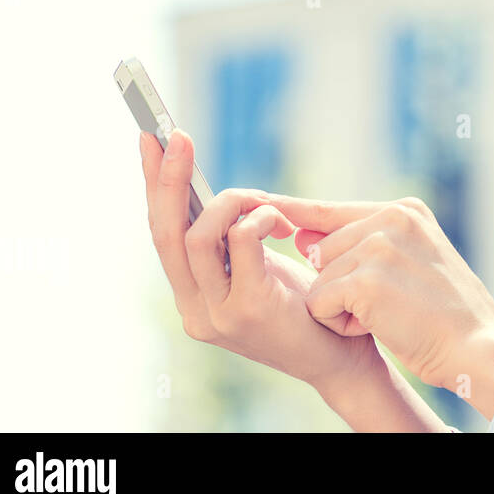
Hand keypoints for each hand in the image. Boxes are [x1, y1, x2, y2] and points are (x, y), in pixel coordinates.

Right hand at [140, 129, 383, 390]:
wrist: (341, 359)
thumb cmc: (307, 307)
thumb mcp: (260, 268)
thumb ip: (232, 241)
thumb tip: (216, 191)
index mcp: (192, 297)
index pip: (161, 234)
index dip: (154, 186)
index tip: (151, 139)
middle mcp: (194, 309)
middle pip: (164, 232)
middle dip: (168, 178)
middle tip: (176, 135)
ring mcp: (216, 314)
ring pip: (196, 236)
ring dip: (232, 202)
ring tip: (264, 199)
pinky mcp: (248, 309)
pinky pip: (241, 243)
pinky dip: (259, 219)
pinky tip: (280, 222)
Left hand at [263, 193, 493, 391]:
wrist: (476, 345)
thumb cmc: (446, 312)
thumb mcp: (412, 261)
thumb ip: (363, 244)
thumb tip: (300, 237)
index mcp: (404, 210)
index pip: (332, 210)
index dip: (295, 214)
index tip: (261, 204)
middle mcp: (391, 219)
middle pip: (321, 250)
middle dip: (339, 284)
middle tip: (387, 303)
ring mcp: (379, 247)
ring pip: (319, 277)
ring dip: (340, 306)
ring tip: (386, 314)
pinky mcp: (366, 279)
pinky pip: (320, 302)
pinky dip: (338, 323)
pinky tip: (378, 326)